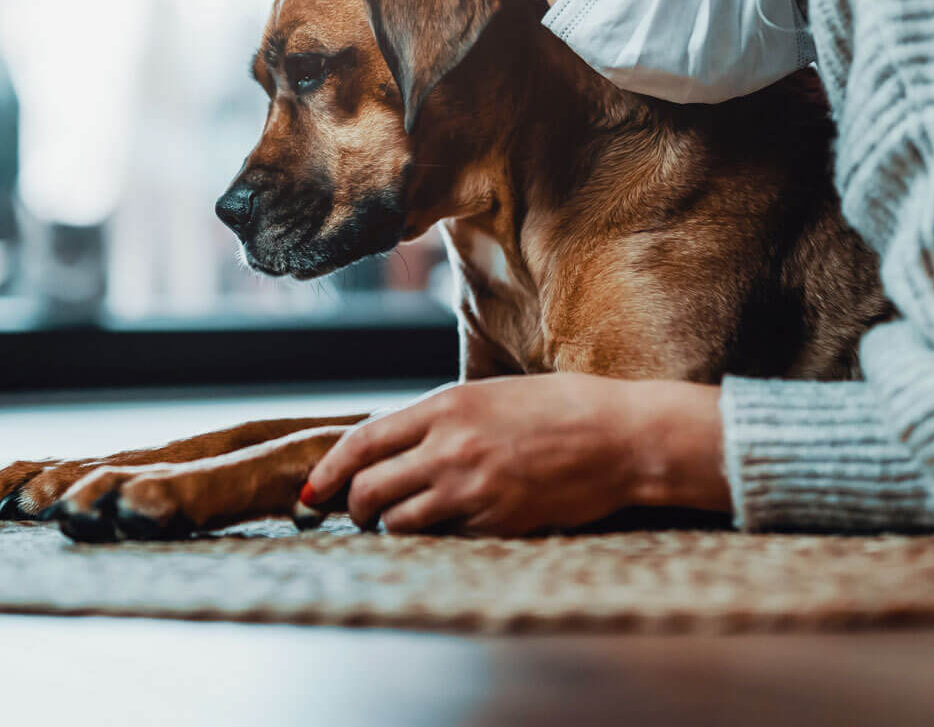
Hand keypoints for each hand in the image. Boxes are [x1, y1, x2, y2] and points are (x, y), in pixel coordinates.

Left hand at [302, 373, 728, 535]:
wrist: (620, 436)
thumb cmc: (562, 408)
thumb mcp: (492, 395)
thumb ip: (443, 418)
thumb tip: (396, 445)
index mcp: (447, 405)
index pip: (363, 442)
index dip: (328, 470)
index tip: (313, 489)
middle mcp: (450, 445)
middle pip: (369, 488)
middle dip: (354, 507)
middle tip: (359, 513)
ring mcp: (472, 487)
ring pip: (399, 522)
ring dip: (391, 527)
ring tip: (403, 523)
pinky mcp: (496, 521)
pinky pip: (444, 539)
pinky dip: (438, 537)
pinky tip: (453, 526)